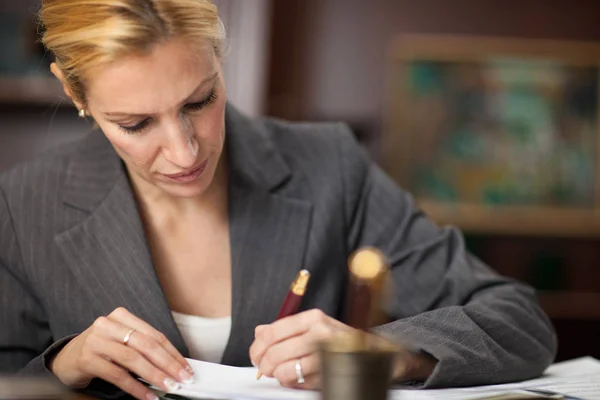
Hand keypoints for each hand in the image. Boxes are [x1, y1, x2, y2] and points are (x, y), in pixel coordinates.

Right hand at [49, 307, 193, 399]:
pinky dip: (135, 387)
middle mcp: (108, 324)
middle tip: (182, 378)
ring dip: (154, 375)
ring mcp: (96, 340)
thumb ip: (144, 348)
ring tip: (167, 387)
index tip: (186, 367)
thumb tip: (174, 365)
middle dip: (168, 364)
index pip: (154, 335)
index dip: (173, 353)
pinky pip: (117, 375)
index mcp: (121, 316)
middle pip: (146, 345)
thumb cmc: (100, 350)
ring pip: (133, 359)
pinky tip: (146, 395)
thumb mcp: (122, 342)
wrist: (66, 359)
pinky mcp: (87, 359)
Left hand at [249, 309, 437, 389]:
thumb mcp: (314, 326)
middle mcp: (320, 333)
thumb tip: (260, 332)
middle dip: (265, 364)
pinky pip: (301, 384)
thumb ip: (285, 328)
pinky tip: (298, 378)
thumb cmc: (340, 340)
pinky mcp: (331, 374)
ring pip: (287, 370)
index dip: (258, 346)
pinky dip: (294, 384)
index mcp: (313, 318)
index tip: (256, 355)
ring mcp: (327, 355)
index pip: (273, 331)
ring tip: (282, 374)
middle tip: (265, 369)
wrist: (374, 353)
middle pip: (276, 352)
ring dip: (279, 376)